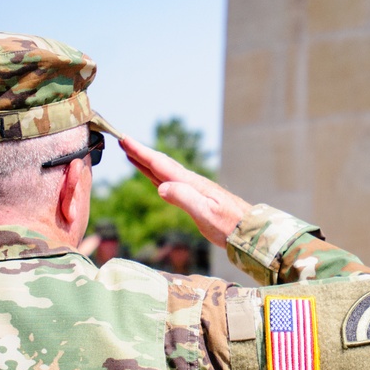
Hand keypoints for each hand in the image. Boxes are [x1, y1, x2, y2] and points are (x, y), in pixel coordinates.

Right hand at [120, 136, 251, 247]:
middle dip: (140, 152)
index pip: (160, 164)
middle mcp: (189, 182)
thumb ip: (184, 199)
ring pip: (163, 171)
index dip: (140, 152)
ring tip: (130, 153)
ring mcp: (192, 188)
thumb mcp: (205, 213)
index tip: (124, 139)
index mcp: (189, 183)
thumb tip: (161, 187)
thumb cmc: (228, 225)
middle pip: (160, 163)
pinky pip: (169, 181)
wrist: (247, 230)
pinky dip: (156, 174)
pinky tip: (152, 174)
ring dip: (146, 161)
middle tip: (121, 139)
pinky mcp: (194, 196)